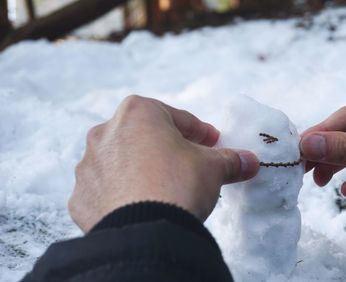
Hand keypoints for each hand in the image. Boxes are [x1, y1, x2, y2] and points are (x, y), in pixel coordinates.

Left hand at [70, 95, 258, 231]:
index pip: (176, 118)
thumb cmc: (178, 184)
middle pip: (144, 136)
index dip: (199, 131)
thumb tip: (250, 161)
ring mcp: (89, 166)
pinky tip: (139, 205)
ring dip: (140, 168)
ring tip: (162, 187)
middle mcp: (105, 133)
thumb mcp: (213, 167)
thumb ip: (231, 160)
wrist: (145, 232)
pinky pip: (106, 190)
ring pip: (121, 161)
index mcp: (138, 113)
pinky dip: (121, 193)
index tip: (212, 142)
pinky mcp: (81, 197)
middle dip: (166, 147)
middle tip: (188, 162)